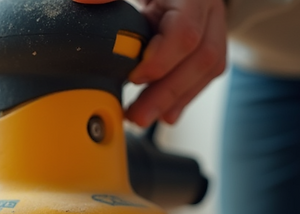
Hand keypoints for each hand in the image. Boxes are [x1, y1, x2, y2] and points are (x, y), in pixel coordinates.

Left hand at [120, 0, 227, 126]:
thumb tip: (85, 2)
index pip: (185, 32)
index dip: (161, 61)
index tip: (134, 78)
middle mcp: (209, 10)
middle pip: (201, 57)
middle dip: (167, 93)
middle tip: (137, 116)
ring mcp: (214, 27)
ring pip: (207, 70)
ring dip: (174, 100)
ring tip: (144, 117)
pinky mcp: (210, 45)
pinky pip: (204, 76)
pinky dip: (182, 97)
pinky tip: (164, 113)